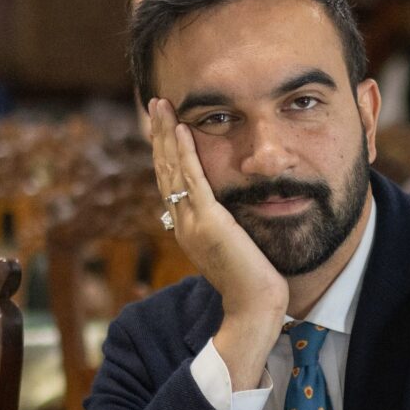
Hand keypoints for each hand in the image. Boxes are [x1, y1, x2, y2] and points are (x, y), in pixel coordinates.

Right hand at [149, 99, 285, 386]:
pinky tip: (180, 129)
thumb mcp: (233, 247)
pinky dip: (184, 153)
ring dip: (165, 134)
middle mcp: (182, 222)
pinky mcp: (209, 222)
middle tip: (154, 102)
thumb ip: (225, 227)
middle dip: (158, 133)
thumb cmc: (252, 282)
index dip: (164, 150)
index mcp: (186, 227)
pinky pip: (193, 180)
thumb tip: (230, 212)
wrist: (254, 307)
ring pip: (172, 168)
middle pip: (163, 168)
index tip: (163, 123)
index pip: (170, 180)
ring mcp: (192, 222)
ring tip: (161, 105)